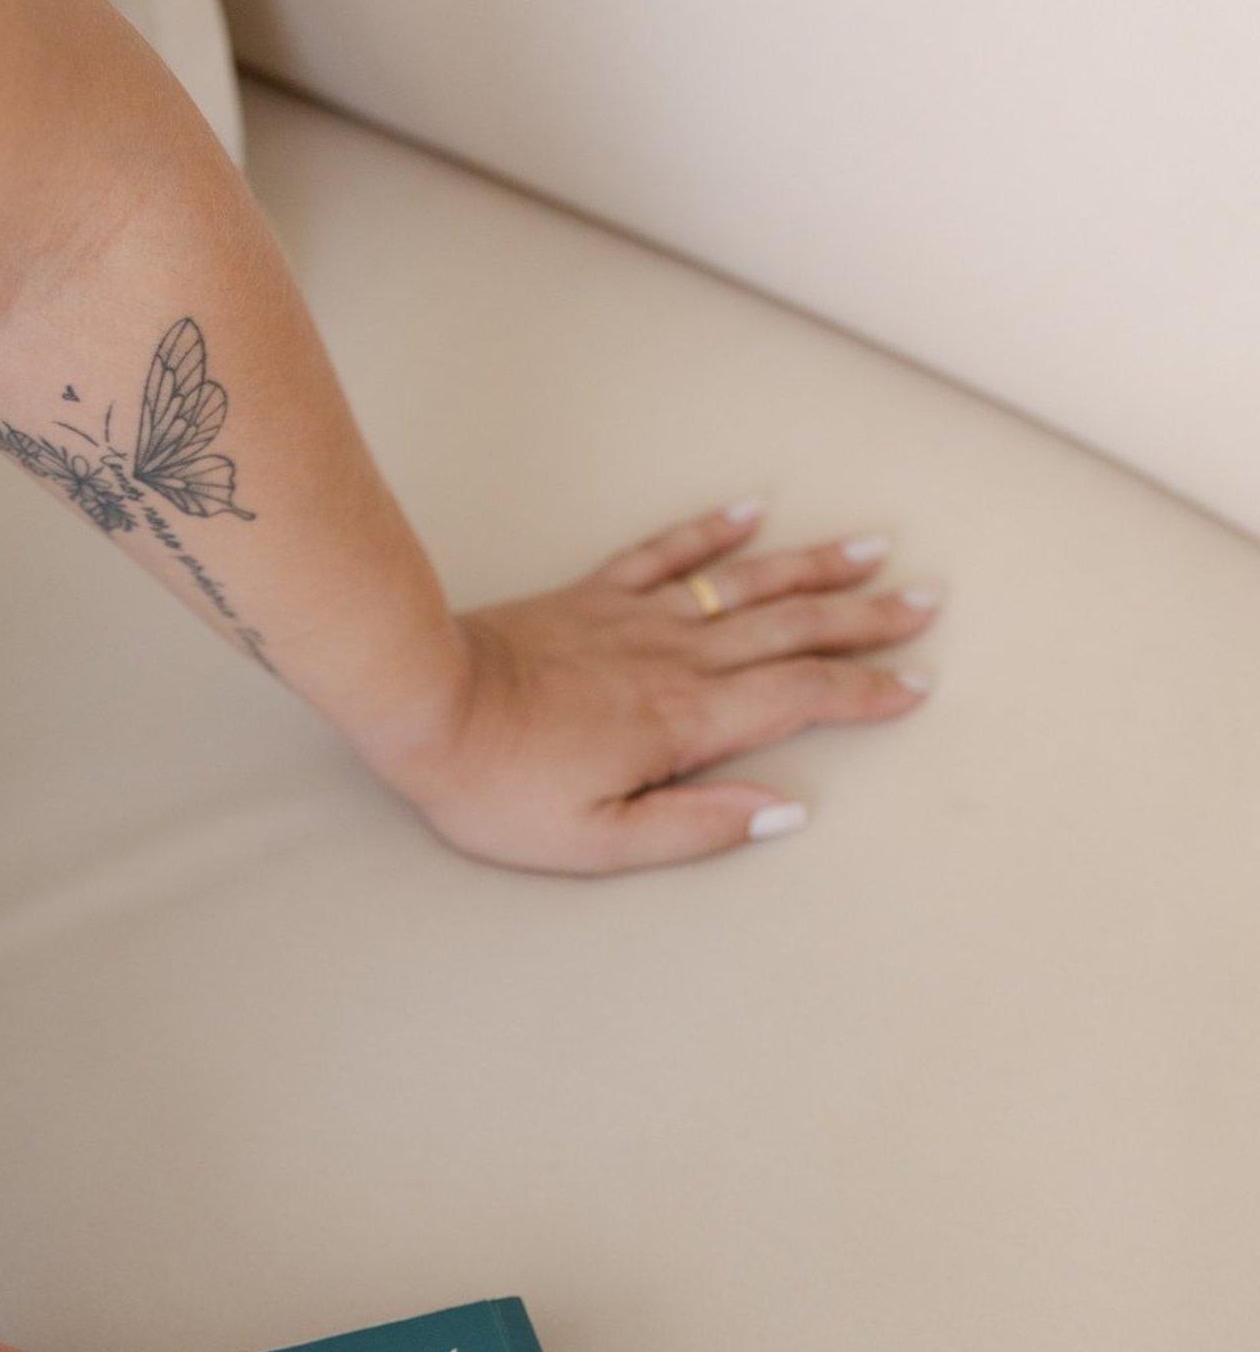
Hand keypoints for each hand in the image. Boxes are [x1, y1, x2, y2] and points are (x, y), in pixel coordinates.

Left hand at [372, 503, 938, 873]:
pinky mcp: (592, 596)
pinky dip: (711, 532)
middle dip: (864, 619)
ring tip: (873, 548)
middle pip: (790, 630)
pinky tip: (750, 510)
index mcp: (684, 722)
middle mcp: (674, 659)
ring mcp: (635, 619)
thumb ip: (694, 827)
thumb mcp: (597, 841)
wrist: (425, 705)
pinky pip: (665, 553)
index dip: (863, 694)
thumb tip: (781, 812)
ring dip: (813, 566)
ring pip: (744, 584)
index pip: (799, 699)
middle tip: (926, 602)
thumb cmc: (500, 788)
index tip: (913, 687)